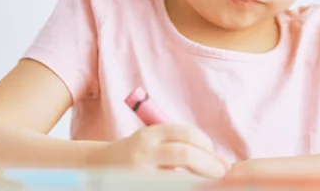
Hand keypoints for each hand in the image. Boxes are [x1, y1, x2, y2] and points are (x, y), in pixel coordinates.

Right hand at [92, 124, 226, 178]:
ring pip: (177, 177)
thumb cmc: (136, 155)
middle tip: (220, 173)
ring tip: (207, 184)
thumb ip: (181, 145)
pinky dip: (182, 187)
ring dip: (198, 180)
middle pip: (185, 153)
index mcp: (150, 134)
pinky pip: (168, 188)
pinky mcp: (137, 187)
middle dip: (208, 163)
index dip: (206, 144)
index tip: (216, 156)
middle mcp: (144, 151)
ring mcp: (139, 173)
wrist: (97, 168)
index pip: (186, 133)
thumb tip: (222, 163)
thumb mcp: (153, 142)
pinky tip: (190, 188)